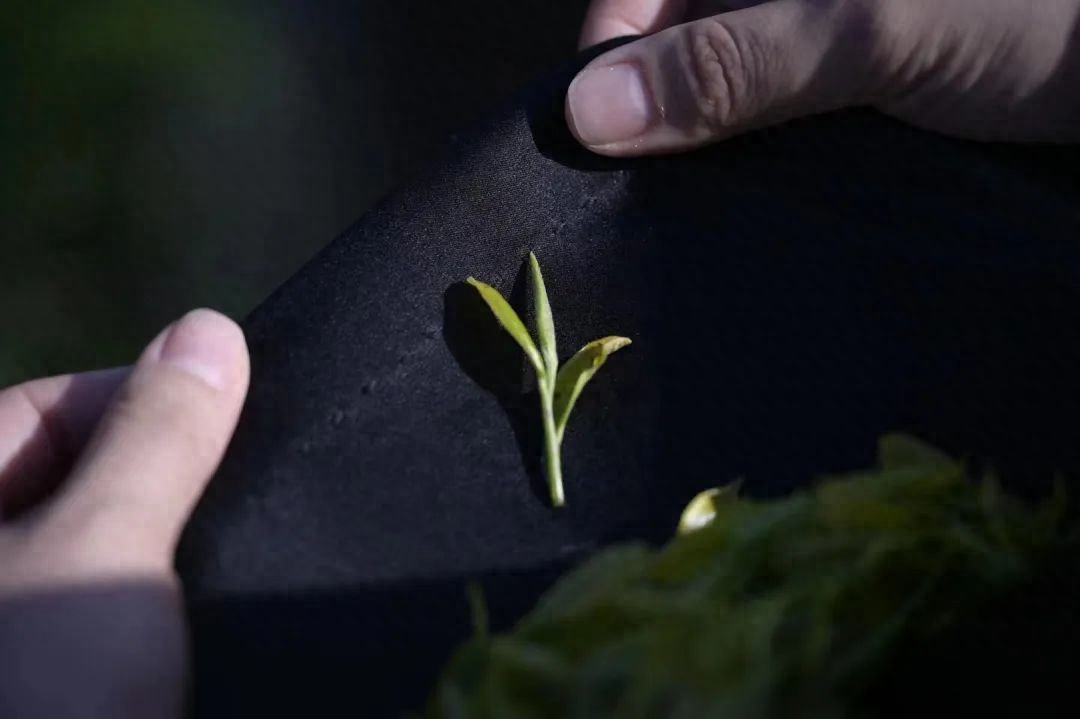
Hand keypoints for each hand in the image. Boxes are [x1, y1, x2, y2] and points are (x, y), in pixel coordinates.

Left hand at [0, 310, 248, 718]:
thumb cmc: (30, 698)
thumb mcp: (104, 547)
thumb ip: (160, 434)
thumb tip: (209, 330)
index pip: (43, 410)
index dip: (140, 396)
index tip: (230, 410)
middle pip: (81, 482)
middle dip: (167, 478)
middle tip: (244, 489)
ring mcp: (30, 624)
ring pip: (112, 556)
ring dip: (175, 550)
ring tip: (243, 554)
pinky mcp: (71, 682)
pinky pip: (126, 617)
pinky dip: (169, 607)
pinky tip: (216, 618)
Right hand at [567, 0, 1079, 154]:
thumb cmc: (1036, 16)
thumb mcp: (873, 29)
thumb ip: (733, 62)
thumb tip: (587, 112)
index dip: (613, 45)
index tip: (603, 132)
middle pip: (678, 33)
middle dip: (659, 106)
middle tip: (648, 190)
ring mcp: (818, 31)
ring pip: (722, 82)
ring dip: (708, 142)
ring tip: (699, 205)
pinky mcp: (850, 81)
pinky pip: (771, 116)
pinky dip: (755, 157)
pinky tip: (755, 197)